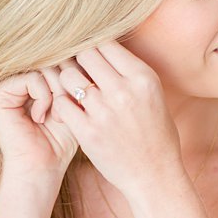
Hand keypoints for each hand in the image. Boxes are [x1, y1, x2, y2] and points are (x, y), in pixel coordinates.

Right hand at [0, 71, 78, 194]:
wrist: (41, 168)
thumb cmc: (59, 142)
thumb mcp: (73, 103)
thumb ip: (75, 78)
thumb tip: (84, 49)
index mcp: (34, 79)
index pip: (61, 59)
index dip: (76, 77)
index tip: (77, 104)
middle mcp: (18, 78)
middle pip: (54, 59)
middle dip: (67, 84)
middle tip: (68, 110)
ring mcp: (6, 85)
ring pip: (45, 67)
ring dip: (57, 92)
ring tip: (56, 116)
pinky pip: (33, 78)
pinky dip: (43, 97)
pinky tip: (40, 117)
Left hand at [45, 42, 181, 195]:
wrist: (155, 174)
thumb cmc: (155, 134)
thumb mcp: (152, 95)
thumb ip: (129, 73)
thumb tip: (102, 48)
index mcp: (143, 77)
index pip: (106, 43)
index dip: (93, 46)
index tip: (88, 56)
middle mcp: (124, 90)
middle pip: (85, 54)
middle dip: (77, 60)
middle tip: (75, 70)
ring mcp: (104, 111)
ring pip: (68, 76)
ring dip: (66, 81)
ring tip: (71, 91)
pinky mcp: (87, 131)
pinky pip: (61, 103)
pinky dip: (62, 104)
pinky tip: (70, 110)